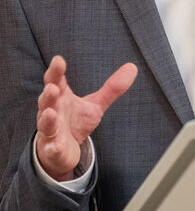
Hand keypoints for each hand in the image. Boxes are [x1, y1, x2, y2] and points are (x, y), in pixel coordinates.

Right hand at [36, 55, 137, 180]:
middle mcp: (52, 111)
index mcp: (62, 97)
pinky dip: (53, 148)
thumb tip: (133, 67)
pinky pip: (52, 148)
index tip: (58, 59)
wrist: (62, 151)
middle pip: (47, 100)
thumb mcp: (95, 104)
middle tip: (53, 87)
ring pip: (46, 123)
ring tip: (50, 113)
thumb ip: (112, 88)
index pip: (56, 80)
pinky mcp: (52, 149)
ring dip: (47, 118)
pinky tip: (55, 147)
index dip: (56, 71)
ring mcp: (50, 131)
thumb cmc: (76, 122)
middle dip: (48, 93)